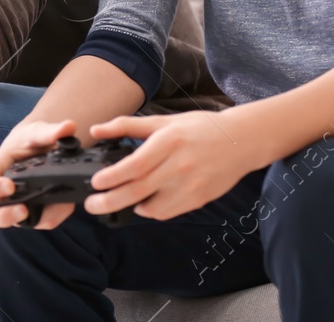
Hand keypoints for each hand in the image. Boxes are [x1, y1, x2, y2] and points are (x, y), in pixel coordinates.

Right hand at [0, 119, 79, 229]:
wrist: (42, 149)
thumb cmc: (30, 141)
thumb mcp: (37, 132)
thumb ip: (50, 131)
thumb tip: (67, 127)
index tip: (10, 186)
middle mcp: (1, 192)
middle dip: (4, 216)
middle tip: (23, 210)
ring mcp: (16, 205)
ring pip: (19, 222)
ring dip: (40, 217)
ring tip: (60, 202)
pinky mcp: (34, 213)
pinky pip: (43, 221)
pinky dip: (57, 213)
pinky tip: (67, 201)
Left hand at [85, 110, 258, 221]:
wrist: (241, 141)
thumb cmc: (200, 128)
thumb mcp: (164, 121)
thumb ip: (127, 126)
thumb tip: (96, 131)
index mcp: (169, 142)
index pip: (135, 165)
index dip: (112, 177)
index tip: (95, 183)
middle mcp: (179, 165)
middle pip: (138, 190)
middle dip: (110, 201)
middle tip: (91, 205)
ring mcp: (190, 185)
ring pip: (152, 208)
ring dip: (131, 207)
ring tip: (117, 200)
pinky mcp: (198, 199)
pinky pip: (167, 212)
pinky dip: (150, 211)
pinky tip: (142, 202)